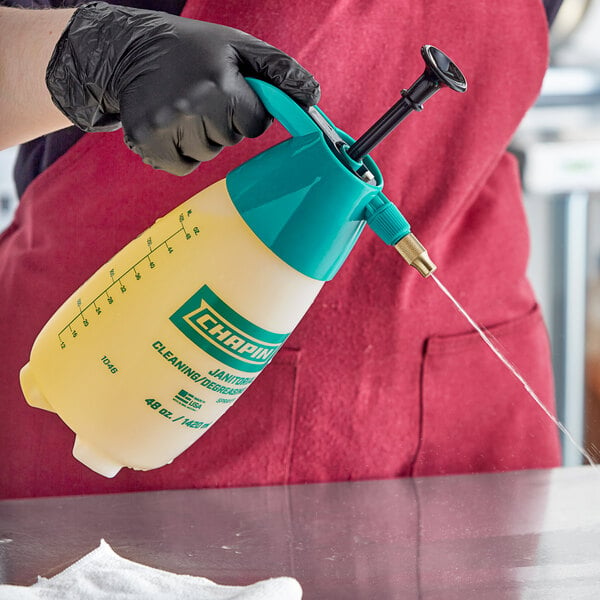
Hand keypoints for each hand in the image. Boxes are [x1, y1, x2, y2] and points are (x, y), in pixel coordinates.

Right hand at [46, 2, 319, 174]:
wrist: (129, 49)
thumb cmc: (192, 49)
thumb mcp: (239, 46)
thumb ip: (279, 70)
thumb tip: (313, 97)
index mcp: (220, 83)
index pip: (255, 124)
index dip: (245, 110)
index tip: (228, 92)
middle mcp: (191, 106)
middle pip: (229, 140)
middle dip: (222, 123)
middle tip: (201, 96)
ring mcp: (165, 127)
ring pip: (207, 154)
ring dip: (201, 138)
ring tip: (183, 108)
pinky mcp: (146, 142)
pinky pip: (183, 166)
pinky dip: (181, 152)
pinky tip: (171, 125)